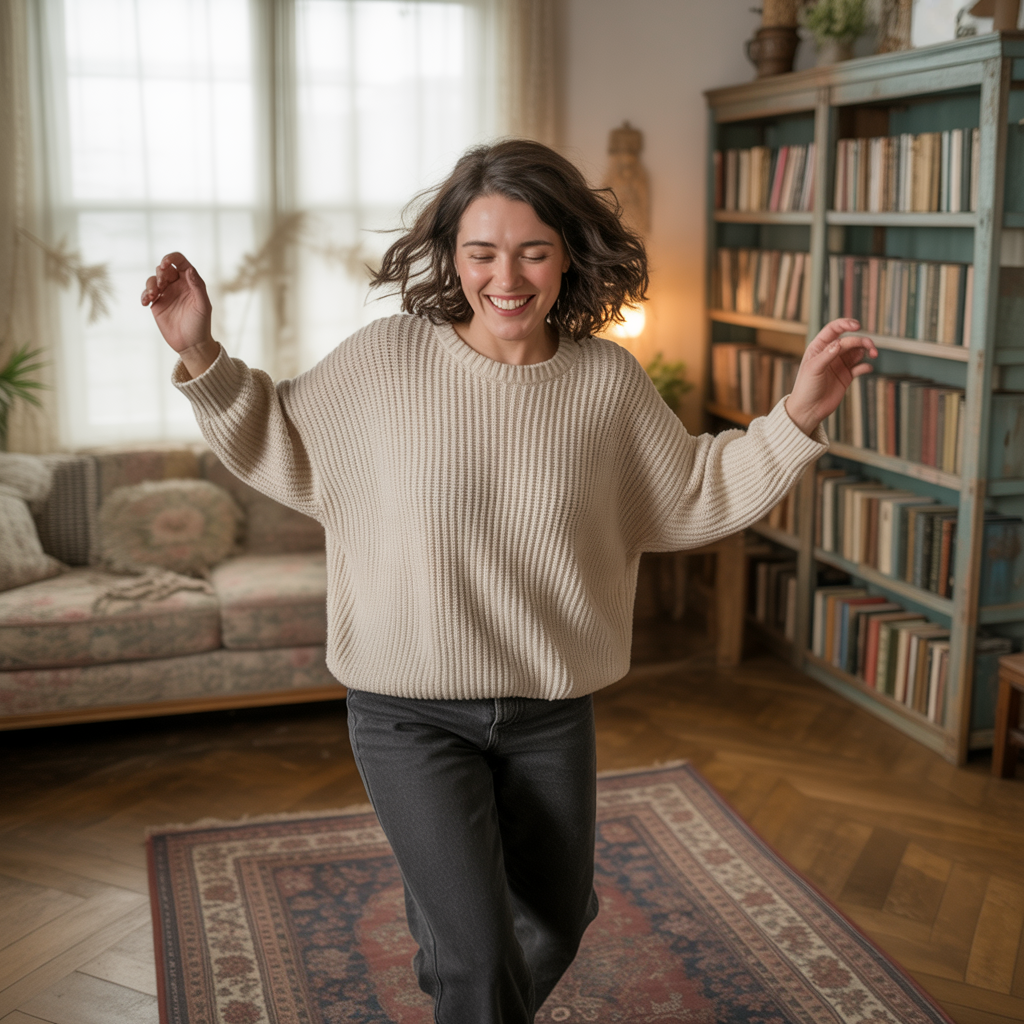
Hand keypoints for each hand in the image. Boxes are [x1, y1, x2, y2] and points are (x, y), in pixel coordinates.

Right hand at [141, 253, 217, 377]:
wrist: (191, 344)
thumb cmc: (201, 325)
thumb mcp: (203, 306)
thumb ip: (198, 287)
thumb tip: (189, 269)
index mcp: (191, 282)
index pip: (181, 262)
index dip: (171, 258)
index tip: (164, 263)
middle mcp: (178, 285)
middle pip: (164, 268)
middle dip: (160, 273)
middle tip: (161, 285)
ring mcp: (167, 294)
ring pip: (153, 279)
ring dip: (151, 284)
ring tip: (153, 296)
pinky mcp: (157, 303)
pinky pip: (147, 293)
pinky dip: (144, 294)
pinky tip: (146, 303)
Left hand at [785, 319, 877, 435]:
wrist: (808, 410)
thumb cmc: (805, 388)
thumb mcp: (813, 369)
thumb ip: (827, 355)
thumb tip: (839, 342)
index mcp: (818, 348)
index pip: (833, 329)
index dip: (845, 324)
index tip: (857, 326)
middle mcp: (830, 354)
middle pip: (849, 340)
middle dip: (861, 341)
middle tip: (871, 348)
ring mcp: (839, 364)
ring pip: (857, 352)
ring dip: (867, 350)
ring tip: (873, 355)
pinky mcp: (846, 376)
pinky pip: (860, 367)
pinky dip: (866, 366)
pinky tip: (867, 368)